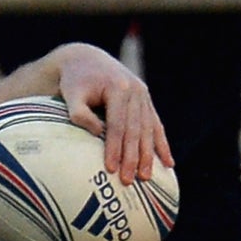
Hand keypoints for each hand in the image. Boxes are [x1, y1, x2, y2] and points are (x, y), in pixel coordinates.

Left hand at [54, 42, 172, 184]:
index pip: (118, 125)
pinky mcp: (146, 101)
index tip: (111, 169)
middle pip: (136, 131)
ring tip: (146, 178)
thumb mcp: (71, 94)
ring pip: (149, 130)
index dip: (115, 148)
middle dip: (133, 158)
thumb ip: (80, 114)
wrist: (87, 59)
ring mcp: (144, 96)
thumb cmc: (75, 81)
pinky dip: (161, 145)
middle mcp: (136, 91)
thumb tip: (99, 133)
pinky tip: (169, 163)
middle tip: (129, 181)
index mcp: (118, 88)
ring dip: (149, 156)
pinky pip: (156, 126)